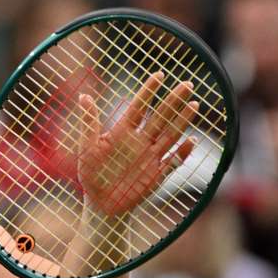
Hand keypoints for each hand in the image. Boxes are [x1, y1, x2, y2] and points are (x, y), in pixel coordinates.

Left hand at [78, 72, 198, 215]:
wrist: (100, 203)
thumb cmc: (91, 174)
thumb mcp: (86, 149)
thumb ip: (89, 123)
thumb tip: (84, 96)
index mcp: (122, 131)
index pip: (139, 106)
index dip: (148, 91)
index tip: (159, 74)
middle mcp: (140, 141)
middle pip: (160, 116)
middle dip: (173, 101)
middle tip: (187, 84)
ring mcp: (150, 157)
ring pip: (170, 135)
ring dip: (182, 121)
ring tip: (194, 105)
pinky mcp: (156, 175)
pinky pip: (173, 162)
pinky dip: (182, 153)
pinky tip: (190, 141)